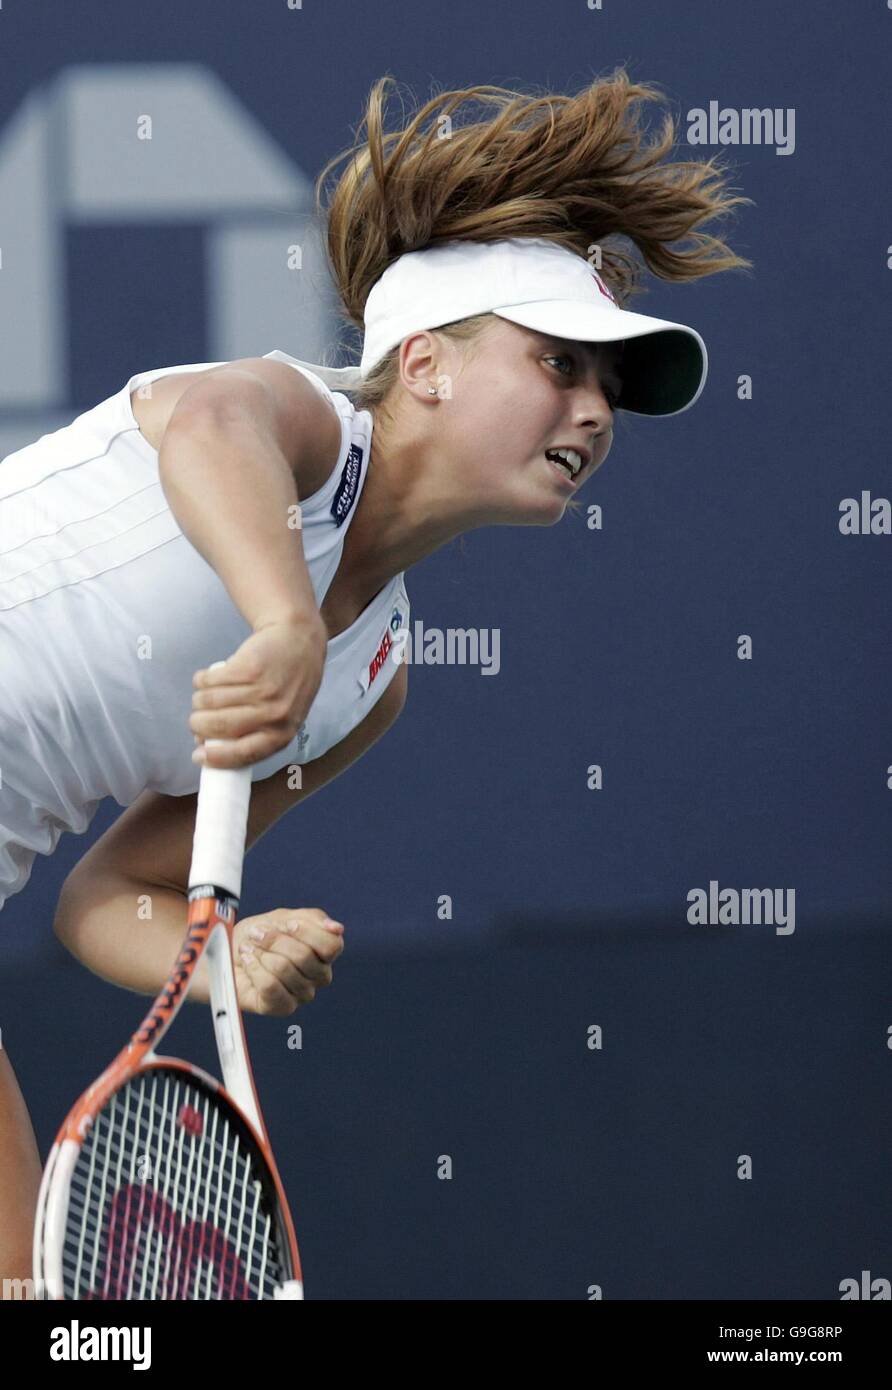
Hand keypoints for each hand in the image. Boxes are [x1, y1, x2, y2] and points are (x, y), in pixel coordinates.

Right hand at [190, 613, 326, 768]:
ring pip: (210, 702)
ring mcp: (263, 690)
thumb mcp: (280, 717)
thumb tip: (205, 745)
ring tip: (203, 696)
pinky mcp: (250, 668)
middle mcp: (275, 714)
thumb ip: (250, 733)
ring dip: (199, 700)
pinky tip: (206, 678)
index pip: (245, 753)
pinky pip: (211, 680)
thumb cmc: (285, 685)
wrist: (299, 641)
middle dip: (198, 725)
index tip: (198, 756)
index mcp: (282, 734)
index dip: (216, 758)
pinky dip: (202, 680)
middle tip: (196, 720)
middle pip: (220, 727)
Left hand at [232, 907, 344, 1015]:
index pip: (332, 945)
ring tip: (248, 948)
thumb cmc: (258, 935)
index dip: (307, 932)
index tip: (286, 924)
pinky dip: (254, 969)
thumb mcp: (284, 917)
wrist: (227, 952)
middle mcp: (319, 976)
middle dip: (275, 940)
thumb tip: (337, 928)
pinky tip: (247, 961)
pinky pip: (271, 986)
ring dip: (261, 954)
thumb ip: (313, 919)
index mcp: (325, 953)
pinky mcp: (281, 1007)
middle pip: (305, 957)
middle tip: (257, 934)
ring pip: (285, 970)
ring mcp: (302, 994)